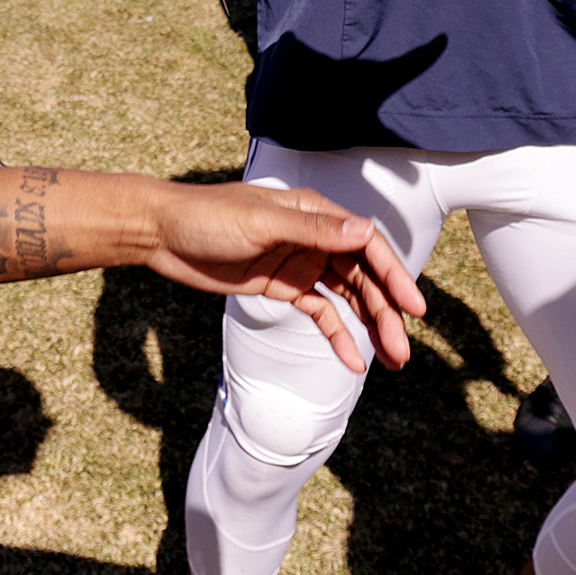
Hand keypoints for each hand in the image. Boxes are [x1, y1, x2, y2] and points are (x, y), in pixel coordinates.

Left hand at [141, 180, 427, 374]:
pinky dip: (338, 336)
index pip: (367, 246)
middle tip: (402, 350)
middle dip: (386, 313)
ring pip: (348, 298)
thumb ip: (313, 230)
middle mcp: (315, 237)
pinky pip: (320, 313)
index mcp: (315, 214)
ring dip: (370, 327)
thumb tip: (365, 231)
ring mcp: (301, 263)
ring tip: (392, 361)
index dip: (394, 276)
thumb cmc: (207, 218)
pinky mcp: (284, 286)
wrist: (161, 234)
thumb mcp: (261, 224)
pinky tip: (354, 361)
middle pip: (362, 277)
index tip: (414, 309)